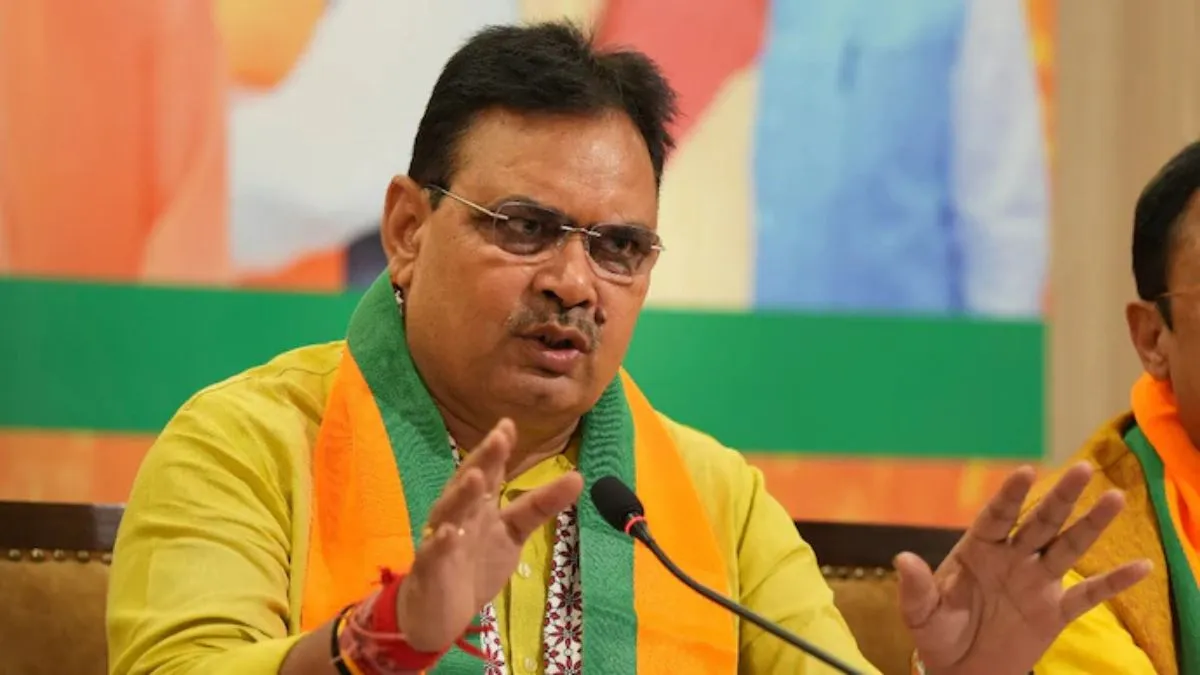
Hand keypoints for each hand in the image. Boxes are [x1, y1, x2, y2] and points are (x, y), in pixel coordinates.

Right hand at [394, 419, 582, 651]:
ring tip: (477, 477)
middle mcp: (459, 515)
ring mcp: (441, 540)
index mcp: (478, 505)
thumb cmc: (474, 566)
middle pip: (470, 483)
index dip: (498, 450)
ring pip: (450, 512)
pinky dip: (440, 543)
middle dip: (483, 460)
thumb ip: (540, 506)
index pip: (490, 472)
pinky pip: (434, 553)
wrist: (437, 614)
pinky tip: (449, 533)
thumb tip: (578, 476)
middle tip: (499, 437)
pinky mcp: (430, 569)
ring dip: (462, 494)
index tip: (509, 425)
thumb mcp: (513, 533)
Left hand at [895, 463, 1151, 674]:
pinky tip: (1141, 567)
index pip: (996, 516)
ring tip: (1115, 497)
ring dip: (1091, 525)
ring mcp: (1036, 582)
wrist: (962, 669)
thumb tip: (903, 559)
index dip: (1010, 495)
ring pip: (1068, 547)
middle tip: (1082, 468)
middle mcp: (1012, 558)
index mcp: (977, 550)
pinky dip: (1114, 582)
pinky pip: (1089, 594)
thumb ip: (915, 588)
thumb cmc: (937, 633)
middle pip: (1040, 522)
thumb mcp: (920, 613)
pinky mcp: (1055, 611)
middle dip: (1059, 497)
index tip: (1024, 471)